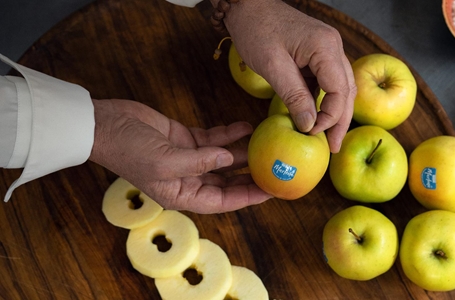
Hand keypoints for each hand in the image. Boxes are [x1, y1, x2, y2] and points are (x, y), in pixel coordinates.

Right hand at [89, 99, 270, 213]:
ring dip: (244, 154)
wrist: (104, 124)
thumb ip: (200, 161)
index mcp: (181, 194)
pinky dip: (229, 134)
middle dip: (251, 178)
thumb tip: (229, 158)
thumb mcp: (165, 160)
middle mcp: (187, 180)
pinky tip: (245, 127)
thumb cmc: (128, 149)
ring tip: (267, 147)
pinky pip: (213, 139)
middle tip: (275, 170)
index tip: (270, 192)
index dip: (247, 198)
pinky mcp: (185, 138)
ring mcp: (187, 158)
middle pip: (227, 182)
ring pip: (224, 160)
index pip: (222, 200)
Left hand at [221, 0, 355, 152]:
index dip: (330, 116)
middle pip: (347, 90)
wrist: (248, 6)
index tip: (313, 133)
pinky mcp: (318, 54)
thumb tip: (310, 126)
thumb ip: (294, 95)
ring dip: (335, 113)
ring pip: (341, 87)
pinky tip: (317, 117)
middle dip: (340, 120)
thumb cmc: (256, 30)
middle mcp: (333, 47)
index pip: (340, 90)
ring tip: (328, 137)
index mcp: (325, 47)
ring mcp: (328, 49)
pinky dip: (325, 101)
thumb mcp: (273, 66)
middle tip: (333, 147)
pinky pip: (328, 81)